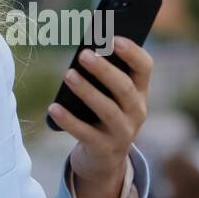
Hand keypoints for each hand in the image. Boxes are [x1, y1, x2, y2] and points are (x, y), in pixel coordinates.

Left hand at [48, 36, 152, 197]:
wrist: (104, 158)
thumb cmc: (103, 114)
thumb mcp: (110, 95)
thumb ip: (104, 75)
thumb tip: (84, 52)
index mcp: (140, 91)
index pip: (145, 67)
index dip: (132, 52)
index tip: (113, 38)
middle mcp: (137, 112)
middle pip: (124, 88)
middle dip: (104, 70)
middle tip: (84, 54)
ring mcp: (123, 133)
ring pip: (107, 110)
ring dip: (87, 91)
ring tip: (68, 75)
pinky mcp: (104, 149)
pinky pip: (85, 133)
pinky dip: (68, 120)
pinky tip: (53, 108)